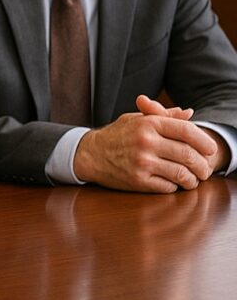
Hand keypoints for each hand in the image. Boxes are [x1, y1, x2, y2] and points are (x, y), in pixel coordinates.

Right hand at [73, 95, 217, 192]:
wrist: (89, 154)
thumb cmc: (116, 135)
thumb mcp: (137, 119)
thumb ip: (164, 116)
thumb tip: (189, 113)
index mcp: (148, 124)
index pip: (187, 131)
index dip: (204, 141)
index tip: (211, 149)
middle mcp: (146, 142)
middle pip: (189, 155)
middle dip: (202, 165)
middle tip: (205, 169)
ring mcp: (142, 162)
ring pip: (181, 174)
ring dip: (192, 179)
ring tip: (192, 179)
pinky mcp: (138, 180)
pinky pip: (168, 187)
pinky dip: (174, 186)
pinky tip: (172, 183)